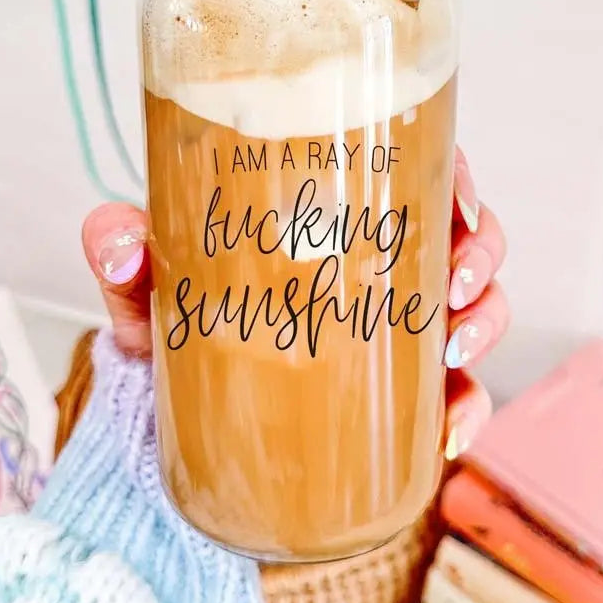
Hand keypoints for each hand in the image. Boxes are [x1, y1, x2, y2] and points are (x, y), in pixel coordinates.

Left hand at [82, 146, 508, 458]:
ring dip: (486, 322)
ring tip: (453, 345)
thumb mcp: (148, 286)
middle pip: (463, 239)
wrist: (172, 419)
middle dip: (479, 255)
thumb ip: (124, 251)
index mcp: (336, 216)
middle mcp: (376, 266)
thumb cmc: (174, 326)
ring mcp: (392, 330)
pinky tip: (446, 429)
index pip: (415, 173)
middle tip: (452, 282)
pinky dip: (466, 410)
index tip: (457, 200)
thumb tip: (116, 243)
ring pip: (475, 309)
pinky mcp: (393, 396)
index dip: (456, 178)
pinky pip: (453, 397)